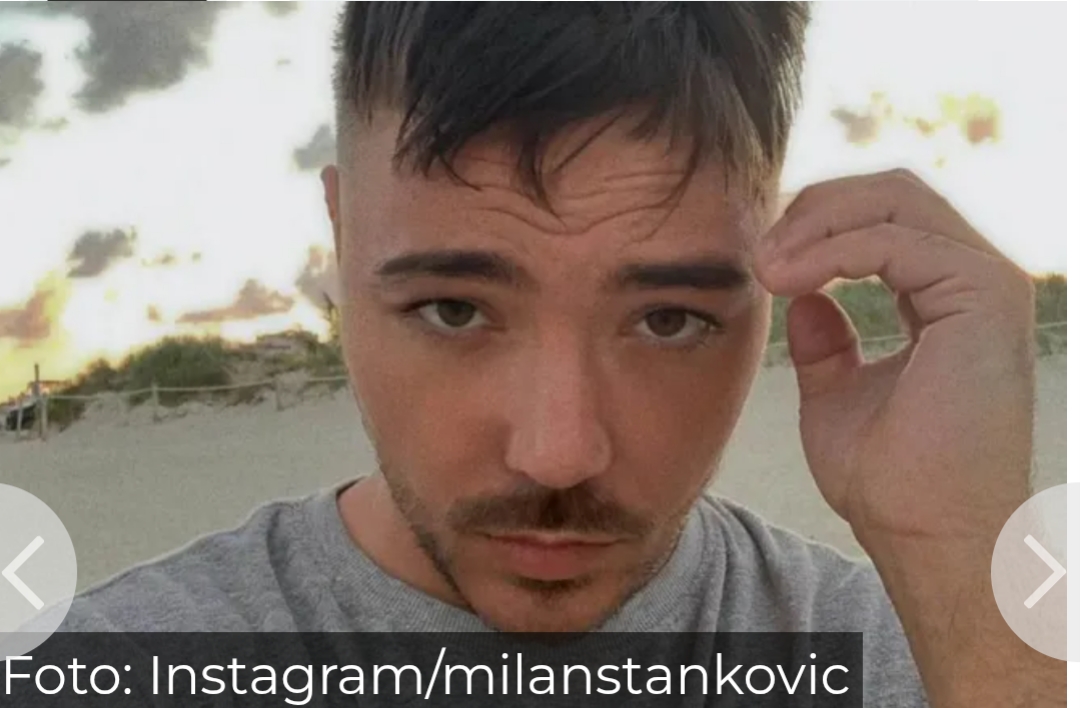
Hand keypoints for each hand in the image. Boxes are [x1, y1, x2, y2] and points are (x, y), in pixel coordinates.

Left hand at [754, 168, 1034, 544]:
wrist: (925, 536)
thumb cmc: (889, 481)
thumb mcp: (837, 396)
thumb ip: (825, 344)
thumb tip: (803, 298)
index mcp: (946, 298)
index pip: (883, 218)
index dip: (815, 223)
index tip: (758, 258)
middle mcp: (974, 280)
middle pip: (889, 192)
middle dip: (811, 209)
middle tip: (756, 251)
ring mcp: (985, 282)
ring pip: (893, 199)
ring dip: (813, 224)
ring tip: (763, 267)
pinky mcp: (984, 295)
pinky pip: (893, 239)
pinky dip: (829, 251)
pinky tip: (785, 280)